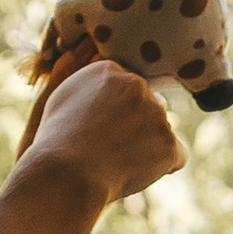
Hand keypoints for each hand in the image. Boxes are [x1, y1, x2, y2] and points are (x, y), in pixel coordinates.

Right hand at [20, 48, 183, 203]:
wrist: (64, 175)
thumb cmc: (55, 141)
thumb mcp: (61, 97)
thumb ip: (86, 81)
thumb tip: (95, 58)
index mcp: (110, 70)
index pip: (129, 88)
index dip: (119, 112)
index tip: (102, 129)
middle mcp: (136, 85)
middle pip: (151, 105)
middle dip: (139, 125)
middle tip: (112, 147)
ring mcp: (156, 113)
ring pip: (163, 130)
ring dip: (150, 146)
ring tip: (118, 162)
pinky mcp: (168, 143)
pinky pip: (177, 155)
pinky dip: (163, 166)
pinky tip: (135, 173)